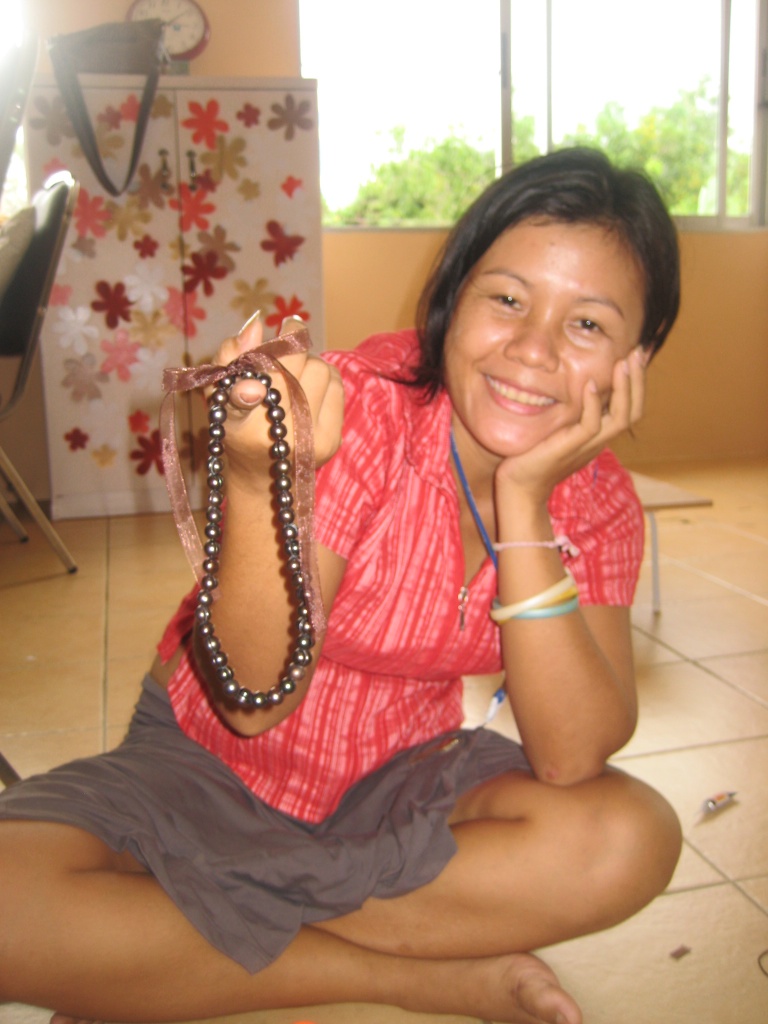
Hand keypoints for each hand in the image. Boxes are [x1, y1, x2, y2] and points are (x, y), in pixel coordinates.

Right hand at [211, 314, 343, 487]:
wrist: (264, 474)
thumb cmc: (237, 422)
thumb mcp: (218, 390)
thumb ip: (229, 355)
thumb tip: (255, 324)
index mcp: (240, 423)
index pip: (244, 397)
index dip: (254, 377)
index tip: (260, 370)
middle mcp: (276, 434)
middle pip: (296, 364)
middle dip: (291, 350)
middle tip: (281, 354)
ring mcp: (308, 439)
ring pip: (321, 369)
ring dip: (309, 363)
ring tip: (294, 376)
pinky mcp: (331, 441)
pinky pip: (337, 385)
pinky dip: (325, 378)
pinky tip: (309, 390)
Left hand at [496, 347, 646, 505]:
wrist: (519, 488)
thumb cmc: (532, 457)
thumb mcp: (556, 429)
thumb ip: (568, 412)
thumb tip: (569, 384)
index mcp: (598, 435)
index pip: (628, 408)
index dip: (636, 383)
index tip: (635, 355)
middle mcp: (598, 441)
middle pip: (633, 411)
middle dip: (638, 380)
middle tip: (638, 351)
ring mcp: (586, 446)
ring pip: (620, 418)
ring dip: (624, 388)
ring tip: (622, 362)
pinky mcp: (569, 448)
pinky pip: (590, 426)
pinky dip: (591, 403)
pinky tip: (589, 383)